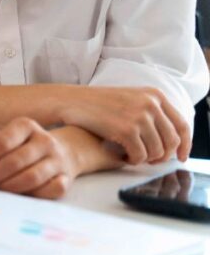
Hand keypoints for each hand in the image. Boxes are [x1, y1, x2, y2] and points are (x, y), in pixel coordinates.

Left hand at [0, 118, 79, 199]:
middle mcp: (44, 141)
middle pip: (15, 161)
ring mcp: (58, 160)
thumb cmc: (22, 146)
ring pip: (32, 177)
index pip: (3, 142)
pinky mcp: (67, 179)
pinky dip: (33, 194)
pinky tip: (21, 193)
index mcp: (26, 126)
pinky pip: (50, 190)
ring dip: (9, 187)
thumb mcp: (2, 137)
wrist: (62, 152)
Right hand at [59, 86, 189, 164]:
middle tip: (150, 160)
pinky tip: (122, 155)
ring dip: (145, 158)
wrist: (70, 101)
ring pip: (157, 151)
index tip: (181, 157)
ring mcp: (139, 116)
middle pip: (172, 141)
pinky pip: (140, 155)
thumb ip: (151, 112)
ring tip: (131, 155)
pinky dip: (132, 160)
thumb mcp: (130, 98)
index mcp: (154, 95)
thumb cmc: (97, 103)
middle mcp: (150, 103)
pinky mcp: (126, 130)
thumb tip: (172, 140)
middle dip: (162, 156)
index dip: (185, 145)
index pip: (182, 125)